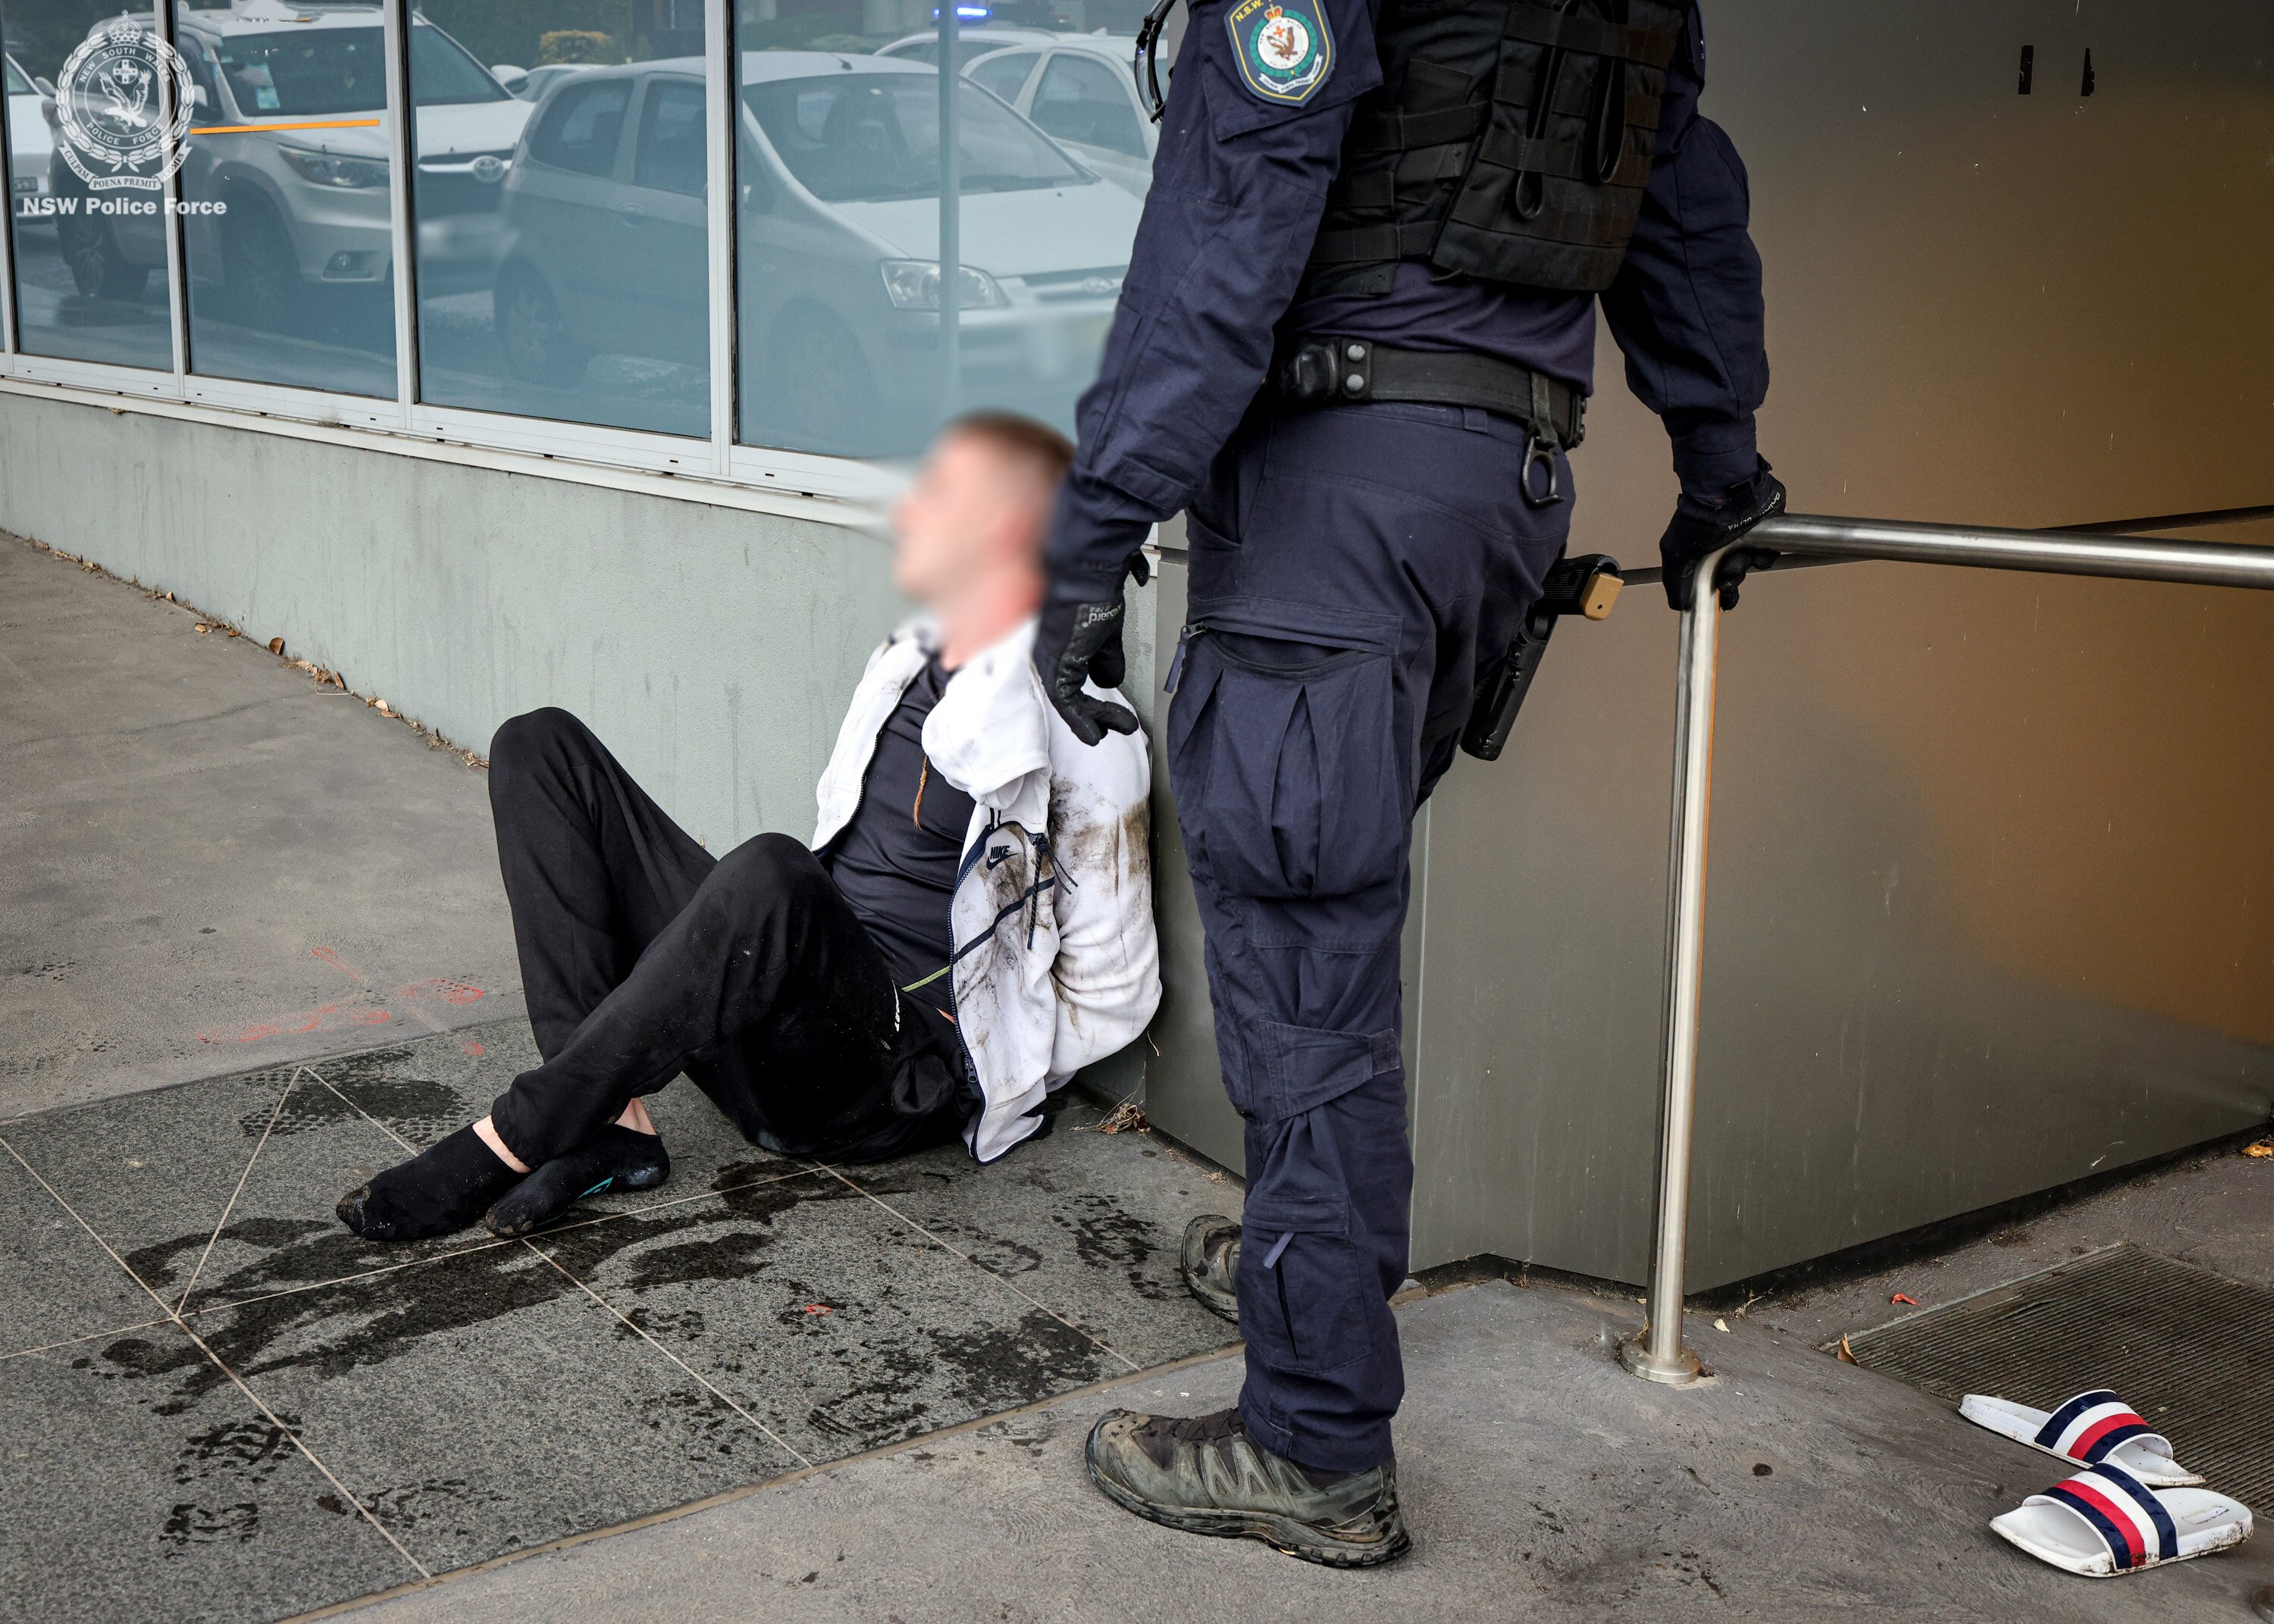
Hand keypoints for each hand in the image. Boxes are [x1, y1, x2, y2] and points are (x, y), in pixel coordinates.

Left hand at [1035, 557, 1148, 745]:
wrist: (1088, 573)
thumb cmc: (1095, 591)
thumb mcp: (1107, 634)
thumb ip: (1107, 659)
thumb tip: (1110, 680)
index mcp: (1061, 647)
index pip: (1071, 683)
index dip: (1090, 705)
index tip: (1108, 719)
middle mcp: (1051, 655)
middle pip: (1069, 696)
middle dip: (1096, 715)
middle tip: (1115, 727)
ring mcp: (1050, 659)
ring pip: (1068, 701)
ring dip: (1095, 719)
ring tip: (1114, 729)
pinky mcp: (1054, 663)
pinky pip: (1065, 701)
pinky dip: (1081, 720)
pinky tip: (1096, 732)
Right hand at [1657, 468, 1786, 611]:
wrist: (1726, 494)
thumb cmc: (1699, 517)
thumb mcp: (1676, 552)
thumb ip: (1675, 580)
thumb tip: (1677, 604)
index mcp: (1707, 553)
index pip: (1717, 581)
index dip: (1721, 594)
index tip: (1722, 600)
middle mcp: (1727, 546)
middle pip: (1736, 576)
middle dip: (1732, 580)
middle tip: (1728, 574)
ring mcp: (1747, 538)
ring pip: (1752, 565)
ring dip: (1745, 566)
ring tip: (1739, 557)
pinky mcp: (1766, 531)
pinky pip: (1769, 553)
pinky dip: (1764, 556)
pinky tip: (1755, 552)